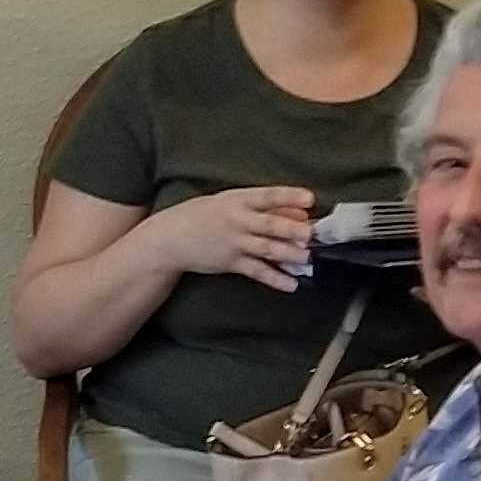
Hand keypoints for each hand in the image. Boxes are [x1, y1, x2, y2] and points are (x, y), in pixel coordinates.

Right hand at [154, 186, 315, 292]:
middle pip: (269, 225)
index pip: (267, 196)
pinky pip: (257, 271)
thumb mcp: (230, 202)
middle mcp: (237, 221)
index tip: (310, 198)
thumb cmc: (203, 215)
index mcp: (238, 200)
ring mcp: (234, 243)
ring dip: (288, 254)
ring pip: (266, 249)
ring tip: (307, 258)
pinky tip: (291, 284)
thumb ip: (263, 207)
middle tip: (310, 234)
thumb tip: (299, 211)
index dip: (289, 196)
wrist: (170, 238)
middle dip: (291, 229)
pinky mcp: (231, 263)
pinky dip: (275, 278)